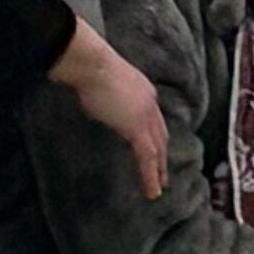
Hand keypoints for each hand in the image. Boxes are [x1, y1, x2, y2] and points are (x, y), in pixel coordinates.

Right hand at [47, 13, 168, 202]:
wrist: (94, 64)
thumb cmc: (90, 68)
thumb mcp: (103, 84)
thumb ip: (107, 96)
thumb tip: (97, 100)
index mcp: (144, 91)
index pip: (153, 119)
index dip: (155, 136)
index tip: (155, 150)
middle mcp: (150, 104)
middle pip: (160, 135)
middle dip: (162, 156)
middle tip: (162, 175)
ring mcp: (146, 116)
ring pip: (157, 149)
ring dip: (158, 171)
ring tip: (157, 189)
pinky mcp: (137, 128)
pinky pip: (147, 156)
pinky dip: (150, 174)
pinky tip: (152, 189)